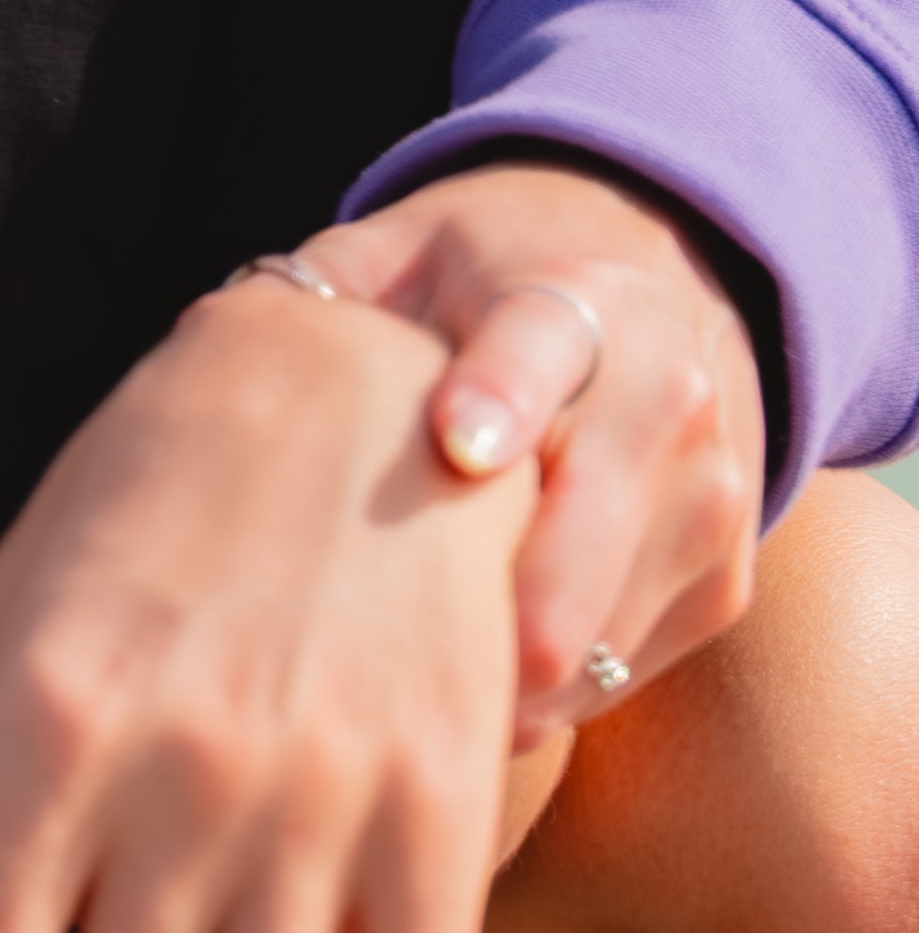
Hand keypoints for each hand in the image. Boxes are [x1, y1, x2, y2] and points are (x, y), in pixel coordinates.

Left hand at [324, 157, 764, 735]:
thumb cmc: (492, 273)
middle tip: (343, 658)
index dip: (500, 400)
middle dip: (469, 615)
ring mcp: (706, 501)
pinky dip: (535, 687)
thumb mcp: (410, 244)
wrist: (668, 274)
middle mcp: (664, 399)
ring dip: (487, 672)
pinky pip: (618, 674)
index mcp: (571, 299)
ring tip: (378, 676)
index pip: (538, 351)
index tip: (457, 449)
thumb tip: (209, 356)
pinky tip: (458, 664)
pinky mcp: (723, 580)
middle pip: (577, 544)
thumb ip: (325, 292)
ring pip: (591, 638)